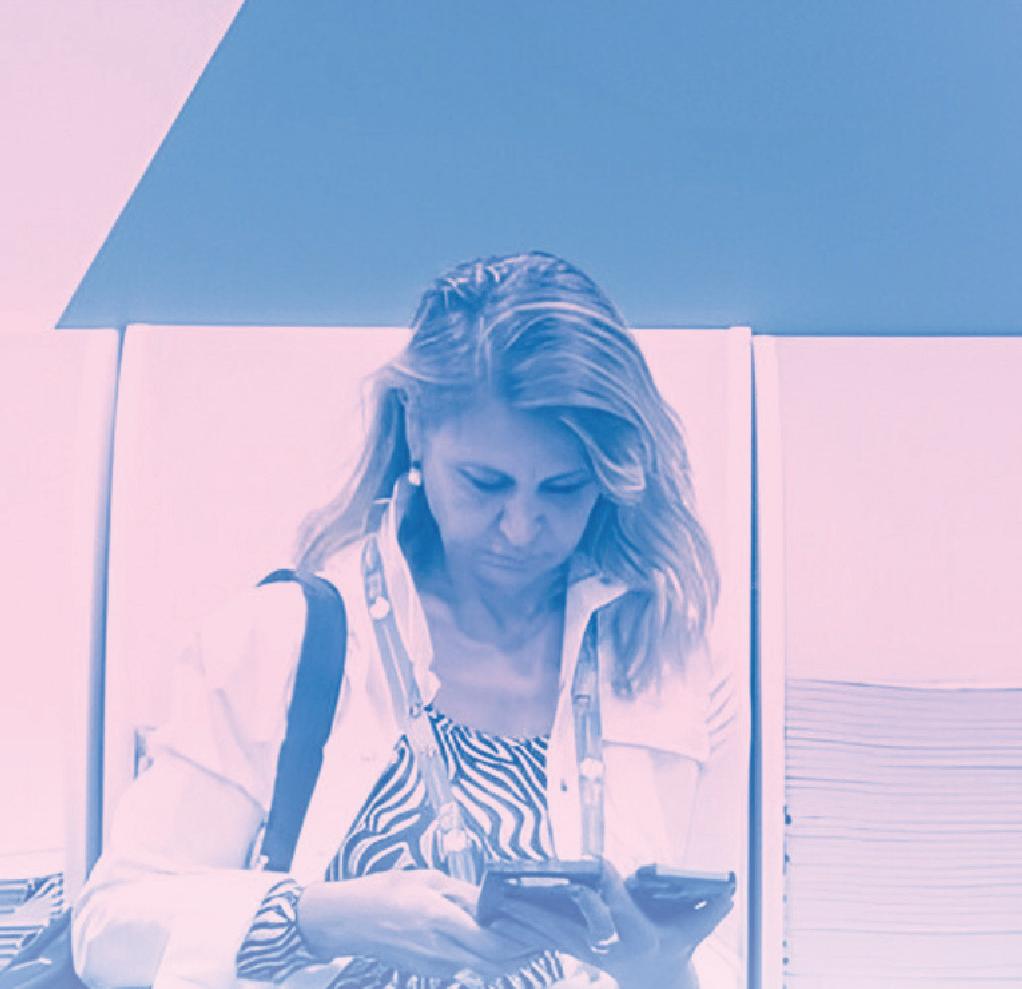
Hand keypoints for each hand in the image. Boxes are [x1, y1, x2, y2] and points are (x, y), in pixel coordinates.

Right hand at [296, 869, 547, 981]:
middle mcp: (440, 949)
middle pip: (495, 965)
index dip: (521, 940)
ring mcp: (435, 965)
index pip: (492, 941)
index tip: (541, 930)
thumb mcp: (427, 879)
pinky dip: (487, 959)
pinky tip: (495, 943)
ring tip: (526, 940)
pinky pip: (467, 968)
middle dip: (524, 955)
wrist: (348, 920)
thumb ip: (463, 893)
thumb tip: (493, 902)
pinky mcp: (430, 970)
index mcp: (439, 920)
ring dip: (508, 959)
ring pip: (483, 970)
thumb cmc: (383, 892)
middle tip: (543, 939)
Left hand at [486, 862, 733, 986]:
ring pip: (552, 935)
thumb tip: (732, 888)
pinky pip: (547, 938)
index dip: (605, 886)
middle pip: (572, 927)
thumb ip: (713, 909)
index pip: (617, 907)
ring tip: (497, 904)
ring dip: (524, 920)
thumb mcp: (696, 929)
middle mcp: (610, 946)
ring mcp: (591, 953)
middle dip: (545, 912)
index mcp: (637, 935)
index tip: (590, 865)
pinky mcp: (578, 951)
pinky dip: (525, 927)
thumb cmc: (677, 946)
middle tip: (520, 895)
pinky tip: (503, 915)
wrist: (658, 979)